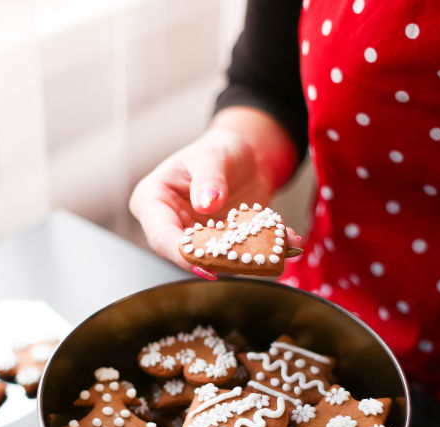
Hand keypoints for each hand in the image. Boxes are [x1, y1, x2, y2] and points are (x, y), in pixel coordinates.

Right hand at [129, 108, 301, 278]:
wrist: (245, 155)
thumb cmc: (218, 150)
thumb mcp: (213, 156)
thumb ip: (209, 178)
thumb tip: (207, 203)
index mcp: (153, 202)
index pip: (161, 236)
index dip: (181, 253)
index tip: (204, 264)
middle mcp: (171, 225)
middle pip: (186, 254)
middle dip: (216, 262)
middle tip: (244, 264)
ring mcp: (197, 238)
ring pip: (215, 260)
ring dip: (244, 259)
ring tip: (272, 253)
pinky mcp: (222, 246)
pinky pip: (240, 254)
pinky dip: (264, 251)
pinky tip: (286, 242)